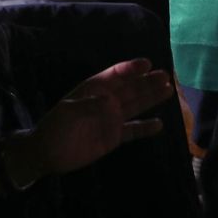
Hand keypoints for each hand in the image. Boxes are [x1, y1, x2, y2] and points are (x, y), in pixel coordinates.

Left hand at [27, 58, 171, 176]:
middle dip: (147, 81)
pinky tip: (159, 125)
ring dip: (151, 98)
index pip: (115, 75)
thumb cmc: (56, 127)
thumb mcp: (68, 112)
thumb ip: (88, 106)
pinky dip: (145, 128)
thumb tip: (109, 101)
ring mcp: (112, 119)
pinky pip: (133, 130)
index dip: (130, 69)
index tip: (147, 64)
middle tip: (166, 75)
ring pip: (136, 105)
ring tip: (168, 90)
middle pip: (130, 88)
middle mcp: (107, 101)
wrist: (49, 153)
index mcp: (94, 89)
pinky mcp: (114, 136)